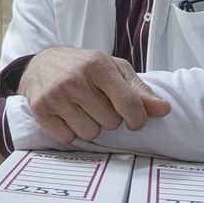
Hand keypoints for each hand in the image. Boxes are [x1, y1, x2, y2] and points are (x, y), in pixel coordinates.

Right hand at [19, 46, 171, 144]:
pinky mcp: (41, 109)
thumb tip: (164, 109)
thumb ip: (139, 91)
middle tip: (98, 104)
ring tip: (82, 109)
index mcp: (98, 65)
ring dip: (90, 126)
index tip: (134, 119)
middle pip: (110, 123)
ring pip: (90, 133)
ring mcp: (56, 95)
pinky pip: (68, 138)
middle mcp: (75, 79)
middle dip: (109, 118)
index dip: (138, 119)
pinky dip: (70, 132)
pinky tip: (66, 115)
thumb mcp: (113, 69)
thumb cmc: (83, 67)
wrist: (40, 64)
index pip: (130, 105)